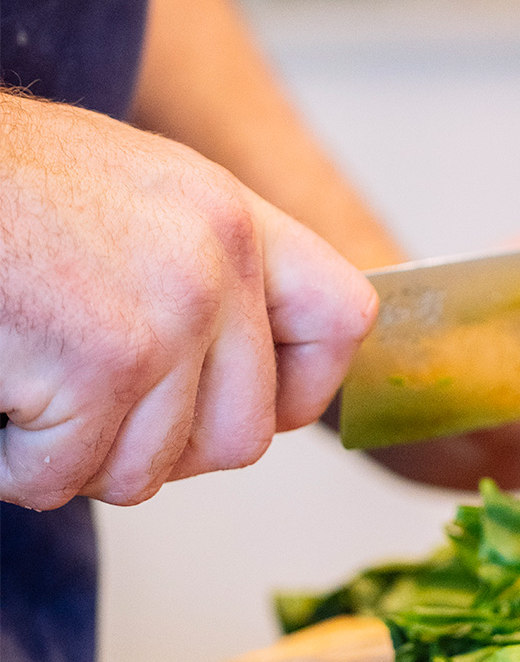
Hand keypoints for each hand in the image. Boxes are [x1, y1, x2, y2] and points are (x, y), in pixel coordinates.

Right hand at [0, 93, 377, 508]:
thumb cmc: (1, 188)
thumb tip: (247, 366)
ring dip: (76, 456)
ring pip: (151, 469)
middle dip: (164, 450)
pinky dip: (13, 463)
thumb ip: (207, 269)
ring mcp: (165, 314)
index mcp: (233, 218)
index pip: (343, 321)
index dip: (303, 388)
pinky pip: (66, 473)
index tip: (256, 406)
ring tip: (30, 390)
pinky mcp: (100, 361)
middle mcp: (216, 263)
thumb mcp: (138, 198)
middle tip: (95, 415)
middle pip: (245, 434)